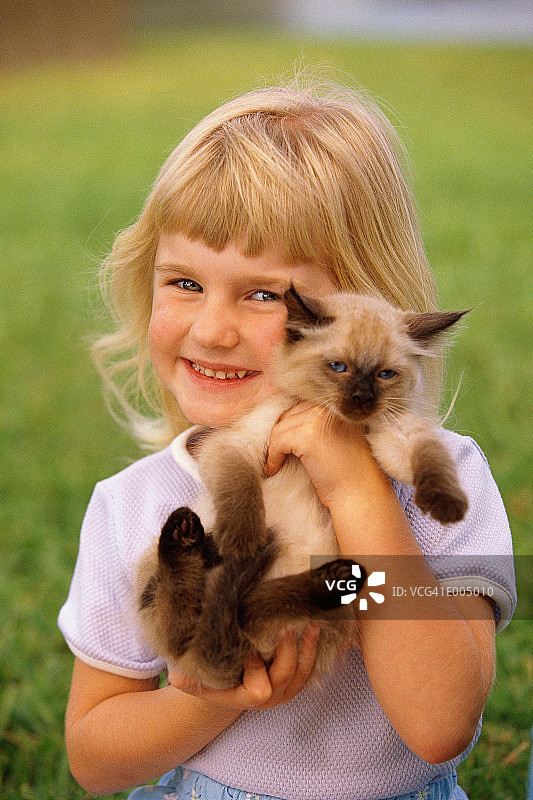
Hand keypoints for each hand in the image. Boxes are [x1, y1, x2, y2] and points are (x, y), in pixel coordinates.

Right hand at [168, 622, 320, 710]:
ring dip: (308, 647)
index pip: (259, 688)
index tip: (249, 645)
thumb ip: (185, 674)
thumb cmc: (204, 673)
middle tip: (286, 626)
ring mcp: (285, 688)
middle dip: (288, 652)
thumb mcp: (189, 675)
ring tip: (311, 622)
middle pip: (285, 677)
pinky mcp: (295, 676)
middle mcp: (268, 697)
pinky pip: (312, 665)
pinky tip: (322, 626)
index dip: (256, 667)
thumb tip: (178, 674)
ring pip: (303, 672)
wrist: (222, 679)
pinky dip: (318, 647)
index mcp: (244, 697)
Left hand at [264, 402, 378, 508]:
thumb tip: (285, 423)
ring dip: (274, 447)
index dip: (290, 426)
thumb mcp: (337, 439)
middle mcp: (328, 408)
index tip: (283, 443)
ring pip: (280, 428)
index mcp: (337, 407)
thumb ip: (319, 426)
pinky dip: (272, 456)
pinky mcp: (307, 437)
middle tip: (275, 453)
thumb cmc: (350, 473)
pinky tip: (274, 468)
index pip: (302, 408)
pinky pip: (278, 442)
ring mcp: (317, 420)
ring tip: (274, 463)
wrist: (361, 493)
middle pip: (289, 415)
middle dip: (280, 435)